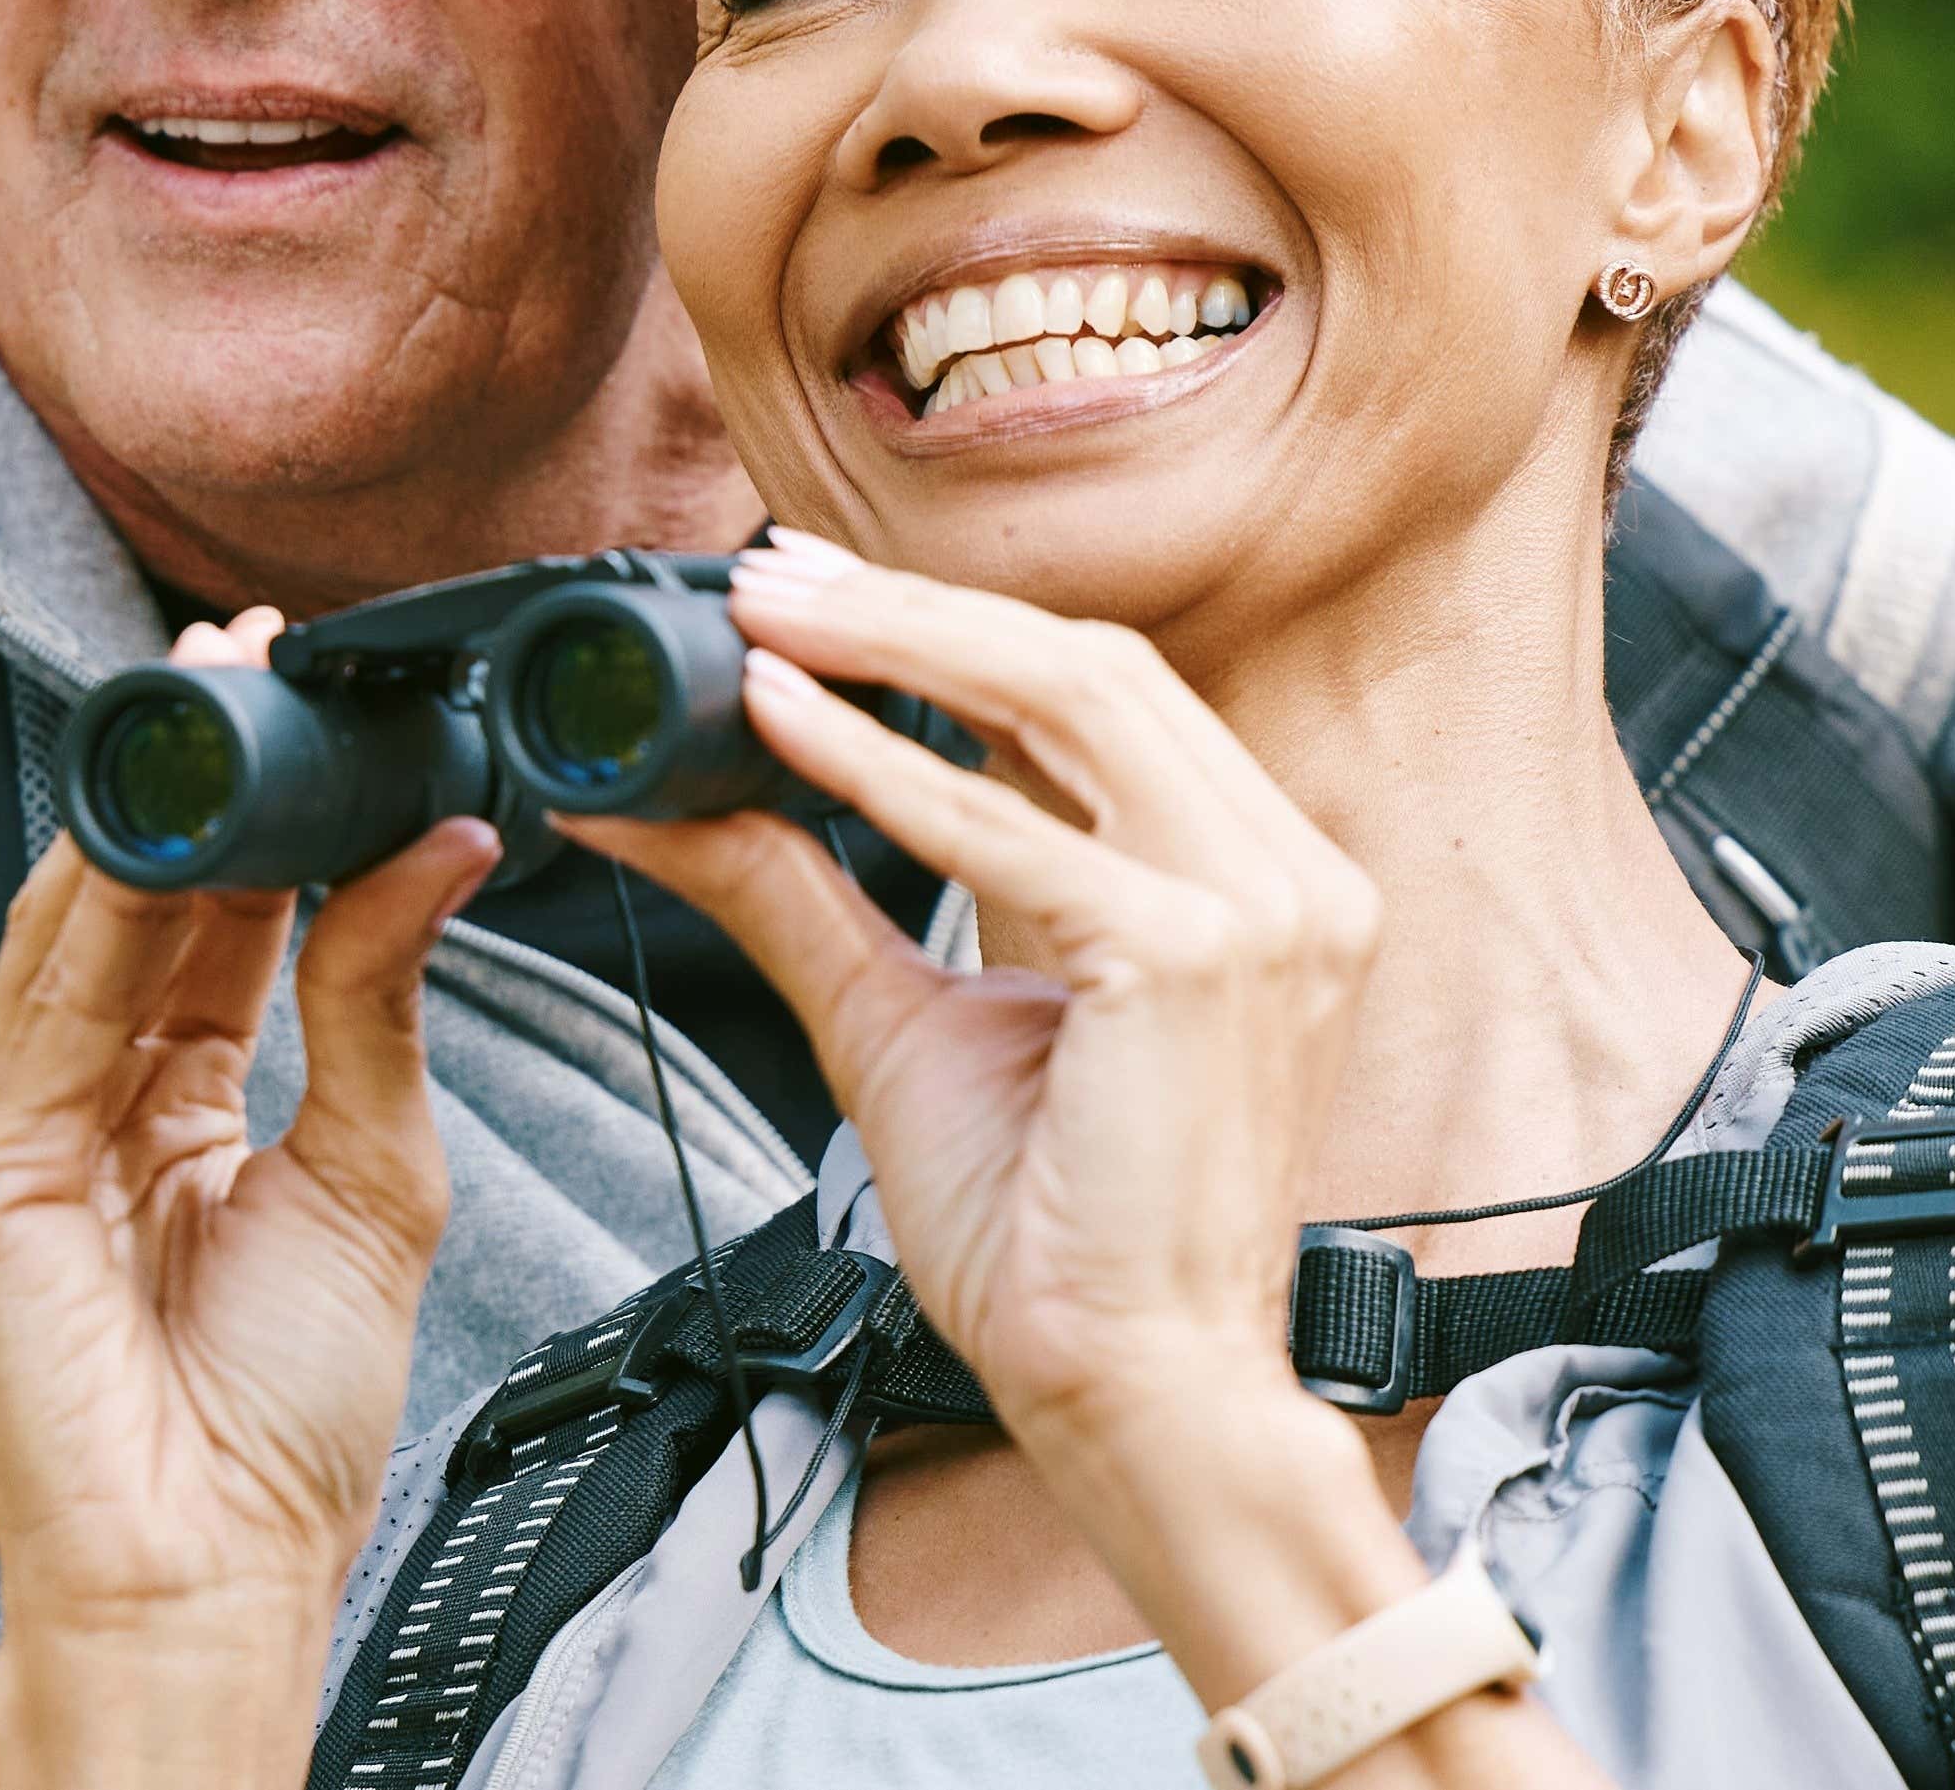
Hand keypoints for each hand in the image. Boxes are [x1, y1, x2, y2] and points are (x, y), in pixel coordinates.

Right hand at [0, 619, 496, 1772]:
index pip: (209, 916)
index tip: (312, 698)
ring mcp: (20, 1134)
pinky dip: (93, 922)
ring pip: (69, 934)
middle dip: (191, 772)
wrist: (216, 1576)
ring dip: (140, 812)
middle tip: (251, 658)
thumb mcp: (375, 1176)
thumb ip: (381, 1008)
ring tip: (209, 709)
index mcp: (172, 1102)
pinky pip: (37, 1020)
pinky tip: (157, 846)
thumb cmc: (281, 1426)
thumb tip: (439, 854)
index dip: (258, 802)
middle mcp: (84, 1102)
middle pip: (128, 901)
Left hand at [555, 536, 1395, 1603]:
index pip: (1097, 698)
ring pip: (1066, 701)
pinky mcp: (1199, 961)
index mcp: (1251, 880)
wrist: (1129, 1384)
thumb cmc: (1051, 1235)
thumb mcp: (903, 1023)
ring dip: (899, 643)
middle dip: (914, 608)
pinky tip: (782, 721)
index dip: (952, 626)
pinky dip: (881, 763)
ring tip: (767, 613)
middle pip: (1090, 667)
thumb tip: (667, 799)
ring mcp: (1264, 911)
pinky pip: (1007, 831)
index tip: (814, 587)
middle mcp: (1287, 876)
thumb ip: (802, 895)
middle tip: (768, 570)